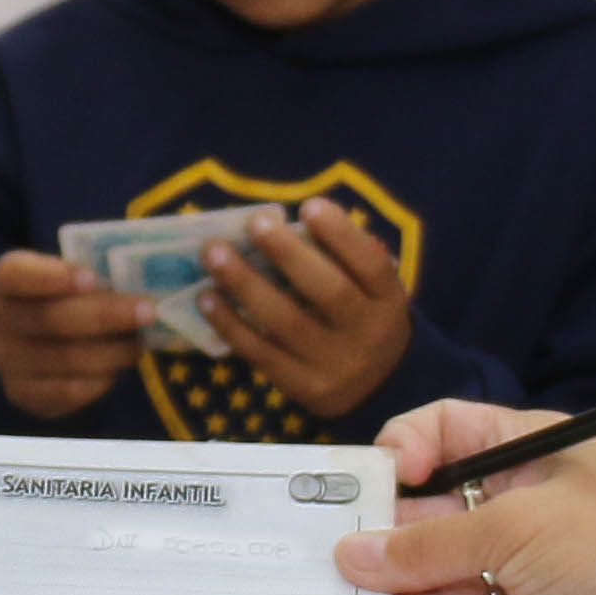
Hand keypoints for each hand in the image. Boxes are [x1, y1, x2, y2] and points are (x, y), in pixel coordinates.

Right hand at [0, 248, 147, 418]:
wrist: (32, 342)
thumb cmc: (61, 298)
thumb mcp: (68, 275)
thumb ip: (93, 274)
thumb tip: (138, 281)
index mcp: (6, 280)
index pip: (16, 275)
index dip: (52, 277)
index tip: (92, 277)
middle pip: (51, 320)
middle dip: (105, 315)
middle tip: (147, 310)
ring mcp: (7, 361)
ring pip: (65, 359)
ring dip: (112, 351)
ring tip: (140, 342)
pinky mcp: (23, 394)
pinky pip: (68, 392)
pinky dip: (101, 380)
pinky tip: (119, 365)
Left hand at [204, 199, 414, 418]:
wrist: (379, 388)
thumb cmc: (362, 317)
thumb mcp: (372, 290)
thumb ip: (346, 258)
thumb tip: (290, 224)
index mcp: (388, 301)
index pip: (371, 265)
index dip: (342, 235)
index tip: (309, 206)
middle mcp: (368, 334)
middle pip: (330, 292)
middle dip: (288, 254)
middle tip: (253, 223)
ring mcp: (335, 365)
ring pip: (287, 323)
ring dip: (246, 285)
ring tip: (214, 254)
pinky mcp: (305, 388)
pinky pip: (262, 354)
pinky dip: (231, 325)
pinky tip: (207, 298)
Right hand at [332, 397, 595, 594]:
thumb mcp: (518, 527)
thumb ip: (431, 546)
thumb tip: (353, 555)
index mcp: (530, 455)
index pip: (450, 433)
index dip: (405, 452)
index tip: (372, 484)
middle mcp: (527, 512)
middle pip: (436, 524)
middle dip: (385, 549)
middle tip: (327, 573)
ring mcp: (532, 581)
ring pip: (448, 593)